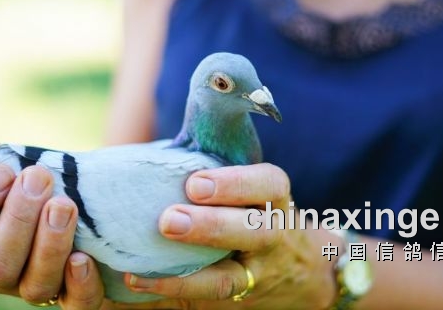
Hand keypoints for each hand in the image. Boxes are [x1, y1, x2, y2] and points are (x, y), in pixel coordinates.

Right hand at [0, 141, 98, 305]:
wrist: (100, 199)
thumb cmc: (46, 184)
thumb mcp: (17, 164)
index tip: (1, 172)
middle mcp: (7, 271)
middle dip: (16, 220)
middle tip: (38, 179)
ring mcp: (42, 286)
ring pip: (35, 286)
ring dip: (49, 244)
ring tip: (64, 206)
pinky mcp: (81, 296)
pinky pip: (77, 303)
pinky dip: (80, 282)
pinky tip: (83, 257)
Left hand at [63, 163, 337, 309]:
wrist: (304, 270)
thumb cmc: (260, 212)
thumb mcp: (256, 189)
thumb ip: (219, 169)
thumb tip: (157, 148)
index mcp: (275, 199)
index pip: (269, 184)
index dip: (234, 183)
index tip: (195, 183)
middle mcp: (274, 236)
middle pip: (254, 231)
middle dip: (211, 226)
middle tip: (168, 219)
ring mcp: (260, 273)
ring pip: (231, 278)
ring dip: (186, 274)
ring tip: (140, 268)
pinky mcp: (241, 300)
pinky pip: (208, 301)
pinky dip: (172, 292)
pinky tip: (138, 282)